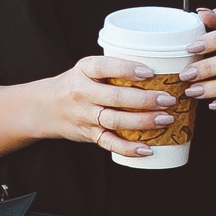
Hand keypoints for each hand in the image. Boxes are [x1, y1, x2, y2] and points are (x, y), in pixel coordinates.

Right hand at [49, 55, 180, 156]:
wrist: (46, 107)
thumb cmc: (77, 84)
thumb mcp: (87, 68)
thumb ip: (113, 68)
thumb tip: (157, 70)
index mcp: (84, 70)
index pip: (105, 67)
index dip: (128, 69)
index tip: (150, 73)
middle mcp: (83, 93)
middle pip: (116, 97)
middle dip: (145, 100)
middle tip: (169, 100)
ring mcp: (85, 116)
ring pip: (116, 121)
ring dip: (143, 122)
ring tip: (166, 119)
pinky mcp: (89, 134)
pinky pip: (110, 143)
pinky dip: (129, 148)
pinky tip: (148, 149)